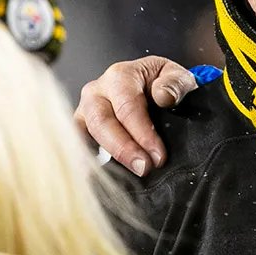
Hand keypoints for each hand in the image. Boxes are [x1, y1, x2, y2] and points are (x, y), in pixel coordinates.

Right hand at [74, 56, 197, 175]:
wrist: (151, 84)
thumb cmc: (163, 82)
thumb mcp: (178, 76)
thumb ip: (176, 84)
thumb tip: (163, 96)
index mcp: (120, 76)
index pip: (127, 107)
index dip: (142, 134)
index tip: (158, 156)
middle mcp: (97, 91)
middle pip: (102, 122)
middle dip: (123, 149)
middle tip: (144, 168)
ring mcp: (85, 110)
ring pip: (84, 133)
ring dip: (105, 156)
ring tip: (123, 176)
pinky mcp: (81, 127)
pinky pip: (77, 144)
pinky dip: (84, 160)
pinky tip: (97, 178)